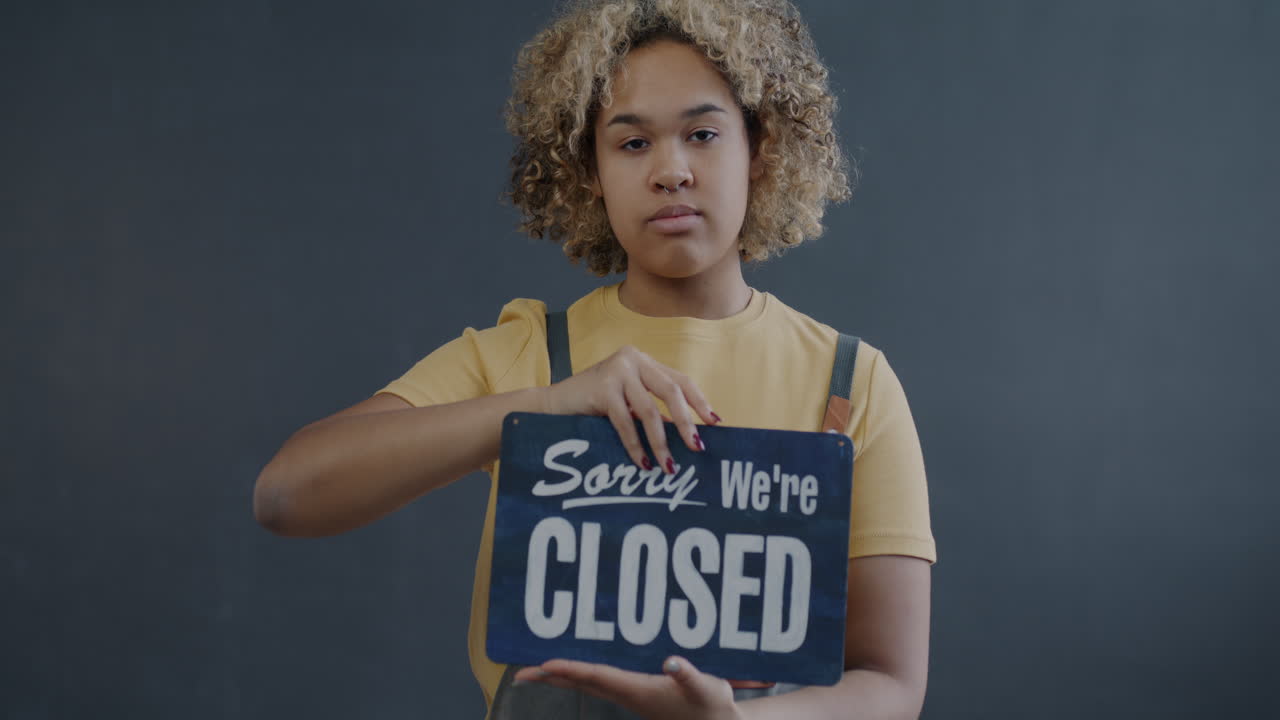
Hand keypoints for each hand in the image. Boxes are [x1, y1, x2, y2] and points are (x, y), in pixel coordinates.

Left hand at [513, 655, 742, 719]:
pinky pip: (600, 681)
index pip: (596, 677)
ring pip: (588, 683)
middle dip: (552, 678)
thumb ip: (689, 674)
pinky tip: (577, 671)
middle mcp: (628, 695)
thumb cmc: (713, 706)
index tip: (544, 665)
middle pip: (582, 683)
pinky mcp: (637, 694)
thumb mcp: (707, 688)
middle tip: (520, 674)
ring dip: (563, 677)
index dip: (570, 670)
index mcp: (638, 692)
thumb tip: (671, 662)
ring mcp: (630, 696)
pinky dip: (582, 674)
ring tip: (538, 671)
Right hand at [542, 345, 720, 471]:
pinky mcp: (602, 387)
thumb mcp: (627, 402)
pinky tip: (642, 463)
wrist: (551, 405)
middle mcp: (633, 359)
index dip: (699, 402)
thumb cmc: (592, 407)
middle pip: (671, 392)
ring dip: (661, 443)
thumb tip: (686, 435)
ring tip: (668, 466)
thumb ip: (652, 409)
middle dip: (687, 423)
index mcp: (643, 361)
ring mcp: (617, 371)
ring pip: (650, 411)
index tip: (715, 423)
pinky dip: (635, 446)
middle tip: (696, 449)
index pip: (680, 380)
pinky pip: (626, 422)